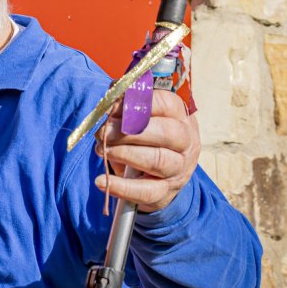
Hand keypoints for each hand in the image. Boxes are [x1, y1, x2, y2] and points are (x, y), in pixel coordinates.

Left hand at [94, 89, 200, 212]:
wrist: (159, 175)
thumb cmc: (145, 137)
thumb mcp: (140, 117)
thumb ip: (125, 104)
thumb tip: (112, 96)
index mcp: (180, 116)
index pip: (166, 104)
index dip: (137, 104)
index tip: (112, 107)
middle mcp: (186, 141)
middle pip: (166, 132)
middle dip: (129, 131)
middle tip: (103, 131)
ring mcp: (179, 168)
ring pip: (157, 160)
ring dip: (124, 154)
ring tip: (101, 150)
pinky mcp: (165, 191)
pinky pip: (146, 191)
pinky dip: (122, 187)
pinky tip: (100, 181)